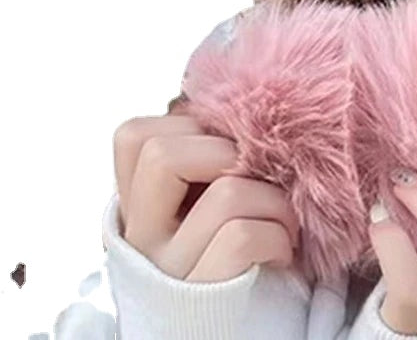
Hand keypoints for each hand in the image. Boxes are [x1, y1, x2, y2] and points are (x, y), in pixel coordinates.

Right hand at [112, 108, 305, 284]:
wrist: (241, 327)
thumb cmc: (232, 252)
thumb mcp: (203, 202)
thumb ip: (203, 159)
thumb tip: (236, 100)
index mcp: (136, 206)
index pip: (134, 136)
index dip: (189, 125)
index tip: (225, 147)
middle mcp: (139, 238)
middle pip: (161, 154)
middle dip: (227, 151)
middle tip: (254, 176)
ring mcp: (167, 267)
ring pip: (225, 192)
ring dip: (273, 198)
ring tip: (282, 218)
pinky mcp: (200, 296)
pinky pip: (243, 235)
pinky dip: (277, 235)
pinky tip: (281, 251)